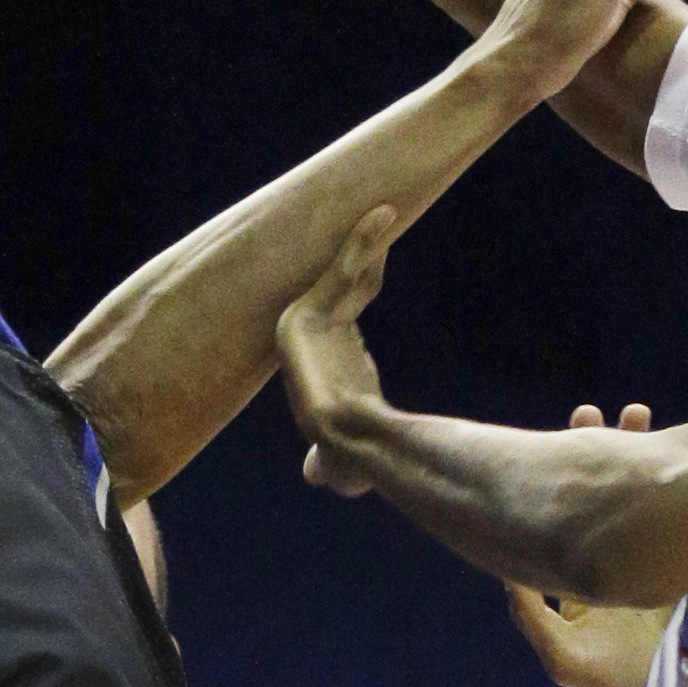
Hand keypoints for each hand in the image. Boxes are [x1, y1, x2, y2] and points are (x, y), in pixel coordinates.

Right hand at [276, 206, 395, 496]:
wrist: (349, 450)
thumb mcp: (340, 453)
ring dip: (363, 240)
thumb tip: (319, 475)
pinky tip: (385, 214)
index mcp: (317, 360)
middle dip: (361, 253)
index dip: (363, 278)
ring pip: (343, 272)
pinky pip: (344, 268)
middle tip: (383, 219)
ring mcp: (300, 323)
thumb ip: (327, 461)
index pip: (345, 307)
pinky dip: (362, 240)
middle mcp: (301, 336)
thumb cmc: (351, 460)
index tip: (381, 256)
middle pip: (343, 284)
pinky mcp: (305, 314)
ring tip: (387, 211)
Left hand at [505, 404, 672, 686]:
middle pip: (600, 493)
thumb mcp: (565, 660)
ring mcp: (651, 555)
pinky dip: (677, 480)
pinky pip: (680, 509)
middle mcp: (611, 558)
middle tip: (594, 412)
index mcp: (578, 575)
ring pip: (640, 493)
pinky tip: (681, 450)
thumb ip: (534, 620)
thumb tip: (507, 577)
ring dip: (636, 454)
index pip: (565, 514)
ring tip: (636, 412)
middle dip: (599, 451)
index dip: (562, 477)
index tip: (561, 440)